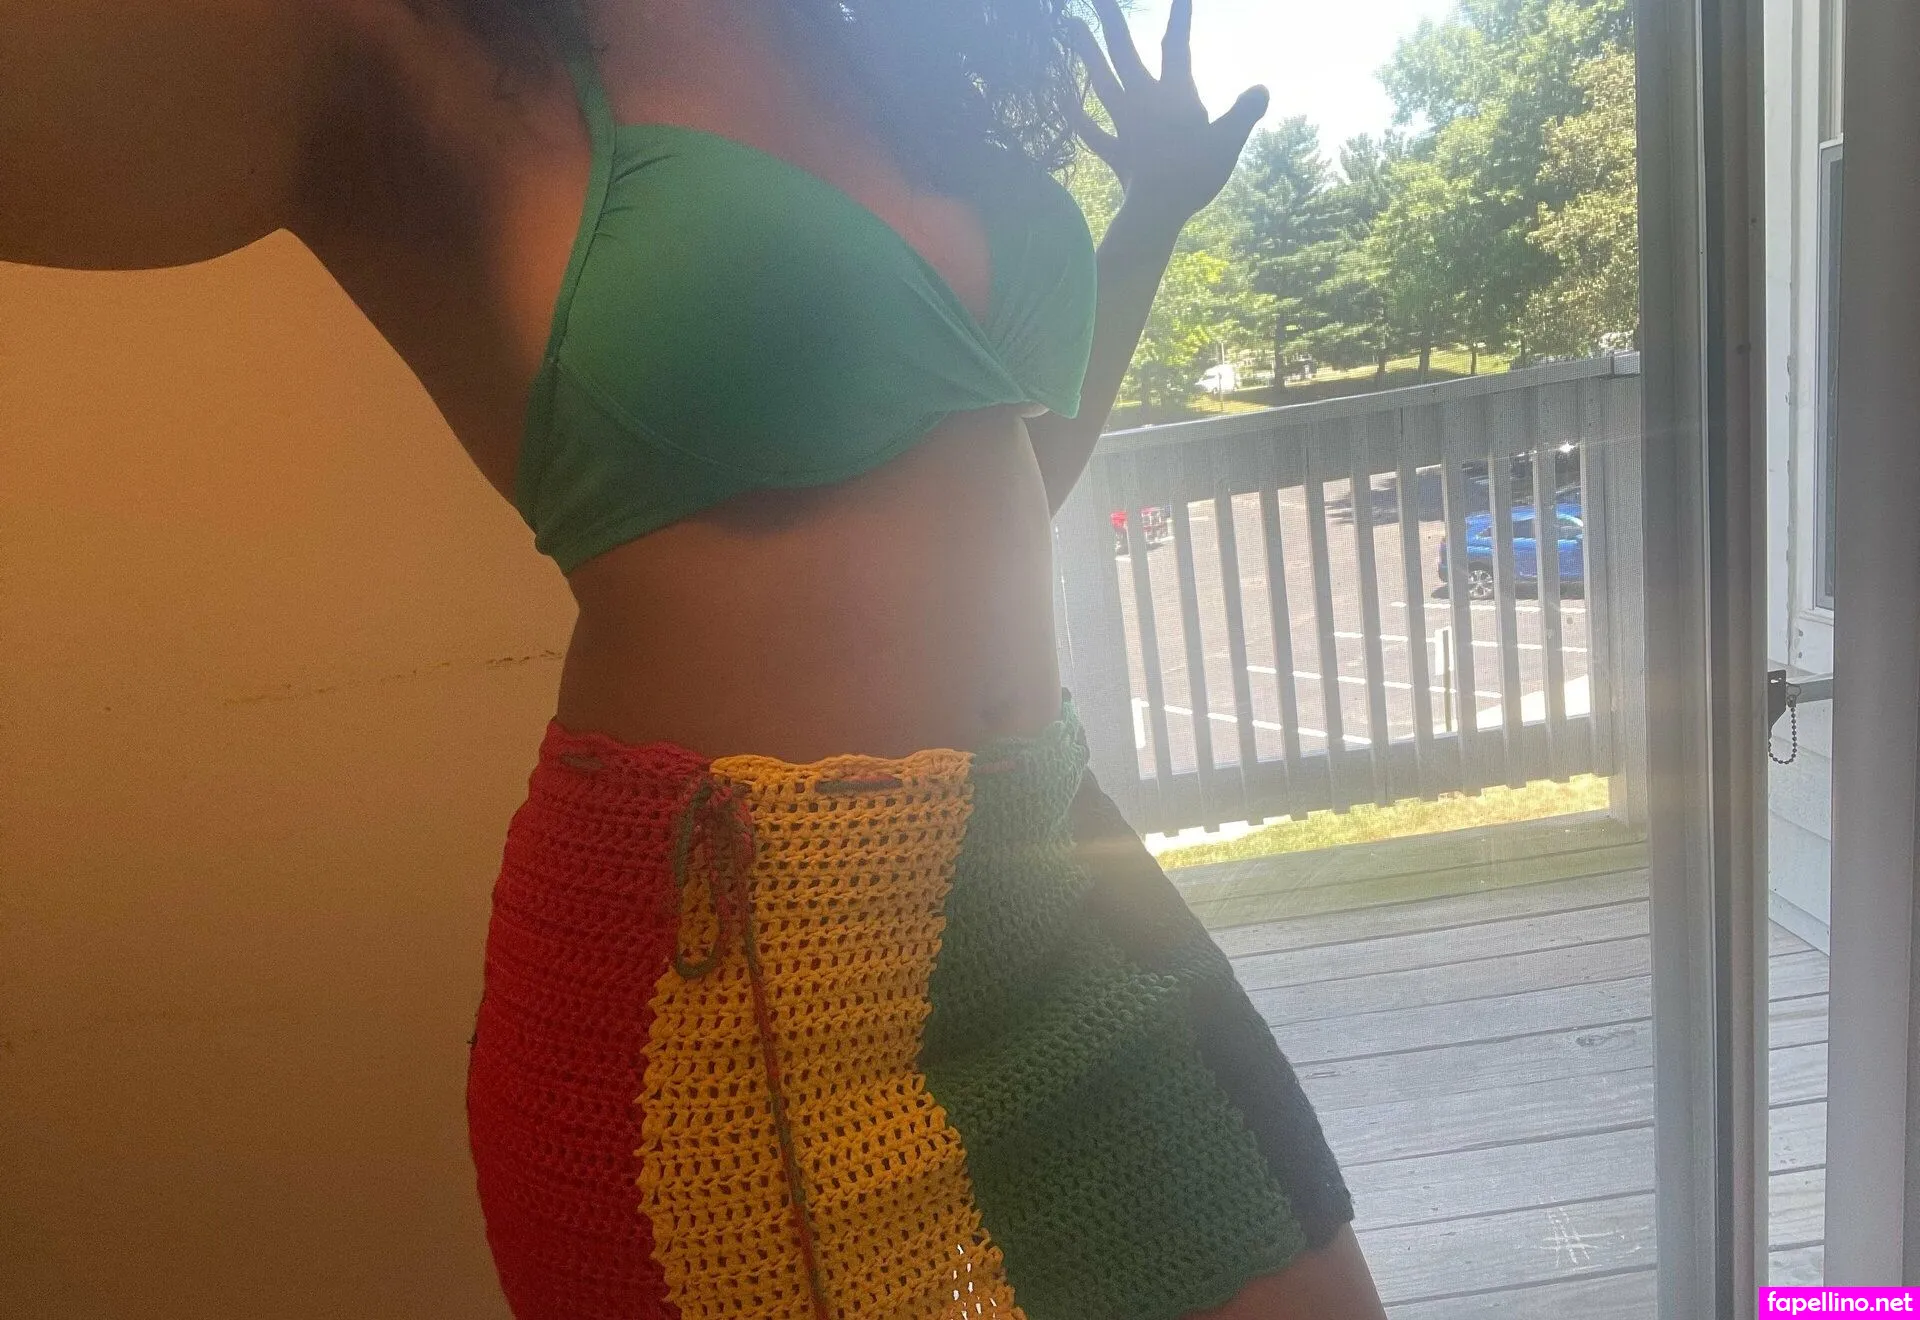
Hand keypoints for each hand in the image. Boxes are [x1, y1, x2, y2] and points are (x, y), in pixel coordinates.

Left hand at [1069, 0, 1270, 230]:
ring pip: (1101, 82)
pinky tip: (1064, 103)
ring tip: (1071, 28)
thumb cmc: (1195, 174)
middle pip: (1123, 53)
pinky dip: (1078, 117)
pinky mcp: (1116, 153)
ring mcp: (1125, 126)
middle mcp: (1143, 102)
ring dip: (1085, 54)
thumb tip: (1262, 89)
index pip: (1176, 47)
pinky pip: (1092, 131)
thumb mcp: (1230, 140)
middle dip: (1110, 21)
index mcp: (1173, 95)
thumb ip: (1245, 111)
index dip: (1178, 18)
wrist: (1158, 211)